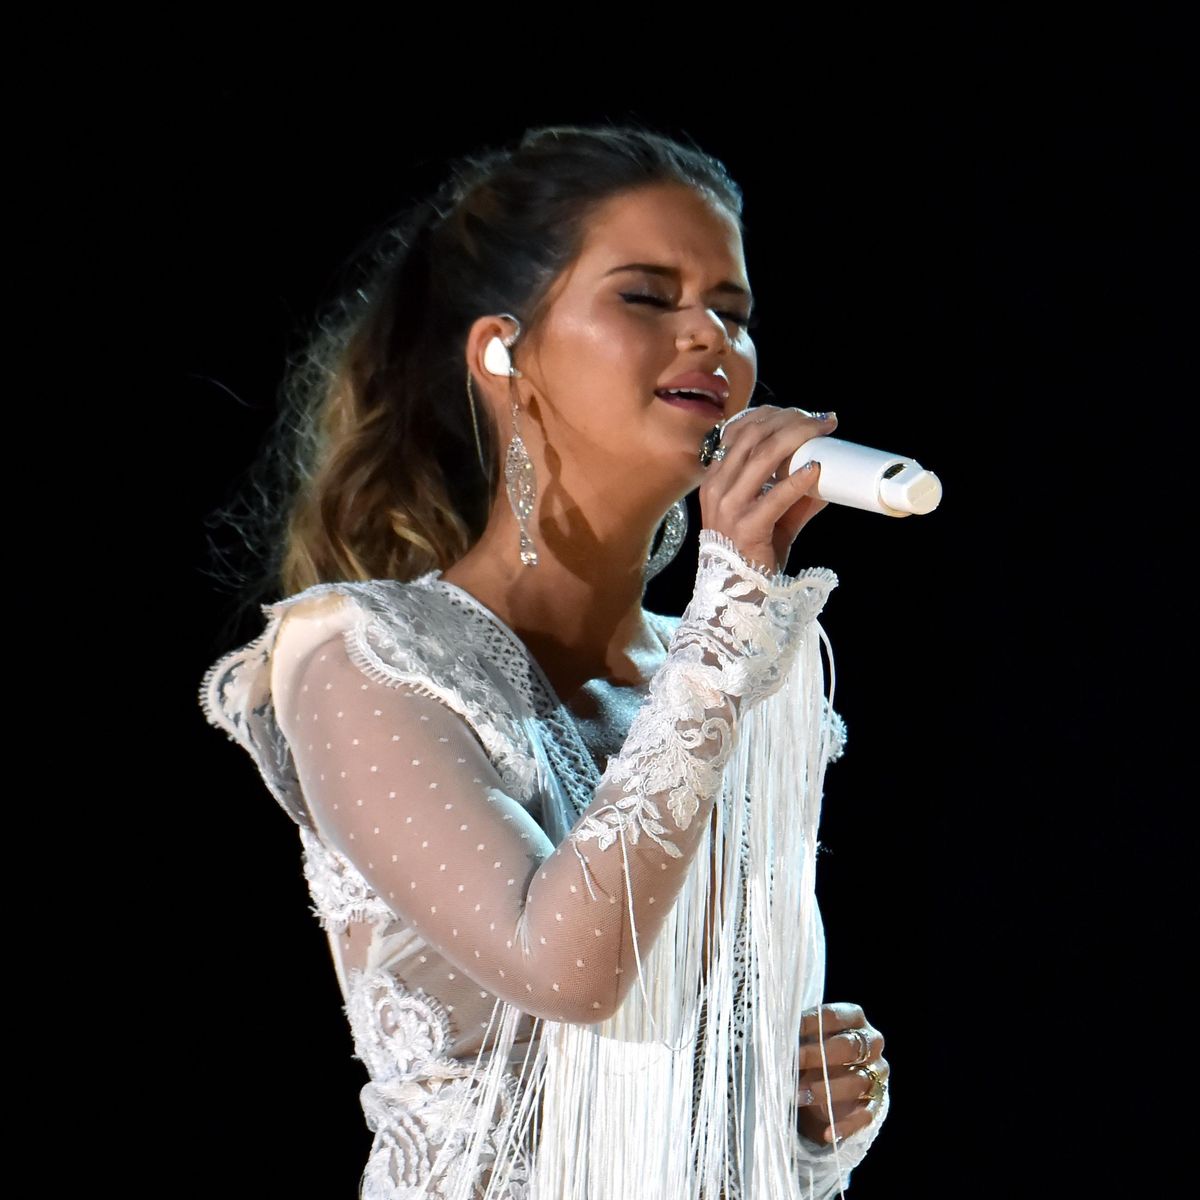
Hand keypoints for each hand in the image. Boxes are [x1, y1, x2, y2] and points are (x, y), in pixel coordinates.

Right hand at [697, 406, 837, 573]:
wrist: (737, 595)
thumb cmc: (753, 553)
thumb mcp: (771, 516)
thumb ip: (794, 495)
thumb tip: (827, 473)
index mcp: (716, 478)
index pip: (740, 430)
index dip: (773, 415)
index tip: (804, 413)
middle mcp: (717, 487)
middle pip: (754, 436)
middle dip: (791, 420)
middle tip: (822, 420)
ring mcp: (728, 507)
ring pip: (763, 456)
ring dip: (798, 438)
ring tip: (823, 433)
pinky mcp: (746, 528)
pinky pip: (775, 496)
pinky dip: (798, 480)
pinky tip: (816, 470)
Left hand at [794, 1002, 888, 1146]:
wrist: (837, 1076)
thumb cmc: (817, 1048)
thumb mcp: (808, 1036)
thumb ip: (797, 1034)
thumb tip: (773, 1036)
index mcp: (854, 1017)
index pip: (832, 1016)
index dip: (808, 1023)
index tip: (785, 1032)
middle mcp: (872, 1042)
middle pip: (848, 1046)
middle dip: (816, 1055)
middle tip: (790, 1063)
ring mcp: (877, 1073)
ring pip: (857, 1081)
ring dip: (824, 1091)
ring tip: (796, 1096)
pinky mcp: (877, 1101)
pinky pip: (865, 1115)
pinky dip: (845, 1125)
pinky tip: (826, 1133)